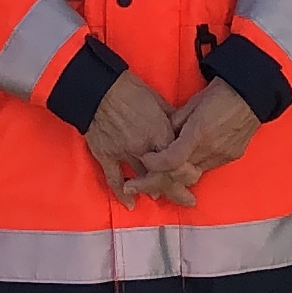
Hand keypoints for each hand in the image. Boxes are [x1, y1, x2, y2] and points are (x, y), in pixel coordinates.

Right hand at [81, 69, 179, 195]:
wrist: (98, 89)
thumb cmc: (130, 90)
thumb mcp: (158, 101)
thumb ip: (171, 120)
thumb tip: (182, 130)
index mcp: (160, 132)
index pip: (178, 160)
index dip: (187, 172)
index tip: (193, 178)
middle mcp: (144, 147)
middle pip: (164, 176)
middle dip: (177, 191)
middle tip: (186, 200)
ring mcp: (124, 153)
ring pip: (142, 180)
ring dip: (153, 190)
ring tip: (162, 198)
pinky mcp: (106, 156)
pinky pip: (115, 180)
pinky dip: (122, 194)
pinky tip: (130, 203)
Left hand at [122, 81, 261, 204]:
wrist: (251, 94)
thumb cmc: (219, 93)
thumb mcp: (190, 105)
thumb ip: (174, 124)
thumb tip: (160, 138)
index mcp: (199, 133)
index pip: (171, 160)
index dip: (154, 164)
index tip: (145, 159)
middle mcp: (211, 149)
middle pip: (179, 174)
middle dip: (158, 179)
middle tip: (140, 179)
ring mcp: (223, 156)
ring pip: (193, 175)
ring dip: (176, 175)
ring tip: (161, 172)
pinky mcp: (230, 157)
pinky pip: (206, 168)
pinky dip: (192, 168)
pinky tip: (184, 165)